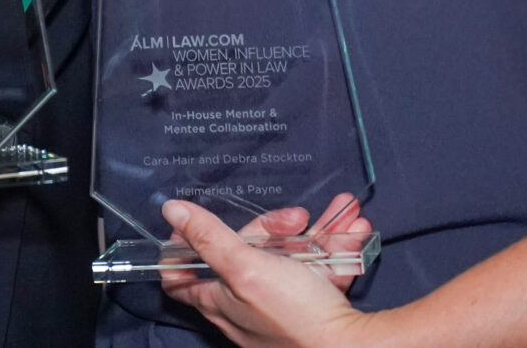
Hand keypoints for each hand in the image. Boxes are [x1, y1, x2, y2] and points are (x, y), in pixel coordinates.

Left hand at [159, 195, 380, 347]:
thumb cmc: (294, 316)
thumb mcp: (246, 268)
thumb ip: (210, 238)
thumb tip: (173, 210)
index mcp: (219, 299)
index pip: (181, 276)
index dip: (182, 247)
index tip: (196, 222)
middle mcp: (245, 304)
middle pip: (246, 252)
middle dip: (276, 227)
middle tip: (296, 219)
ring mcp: (280, 306)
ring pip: (292, 256)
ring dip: (319, 232)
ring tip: (343, 214)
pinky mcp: (311, 308)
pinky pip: (321, 269)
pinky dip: (337, 250)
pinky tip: (354, 231)